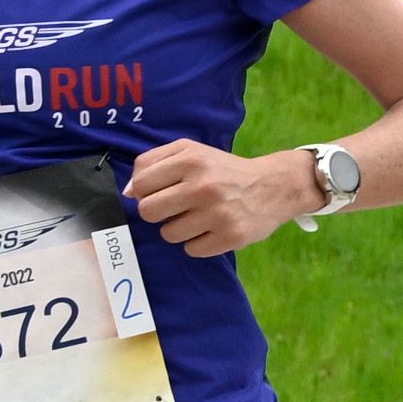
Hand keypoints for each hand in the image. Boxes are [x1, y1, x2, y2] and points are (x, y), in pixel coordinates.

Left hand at [126, 139, 316, 260]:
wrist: (274, 186)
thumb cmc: (223, 169)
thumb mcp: (191, 151)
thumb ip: (153, 163)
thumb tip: (128, 192)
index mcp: (191, 159)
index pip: (141, 185)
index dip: (145, 192)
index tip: (160, 193)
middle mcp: (204, 186)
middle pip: (148, 212)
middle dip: (158, 213)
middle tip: (177, 208)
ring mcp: (218, 213)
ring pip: (169, 234)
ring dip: (179, 229)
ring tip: (198, 218)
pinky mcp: (231, 236)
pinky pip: (191, 249)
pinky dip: (198, 243)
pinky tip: (212, 230)